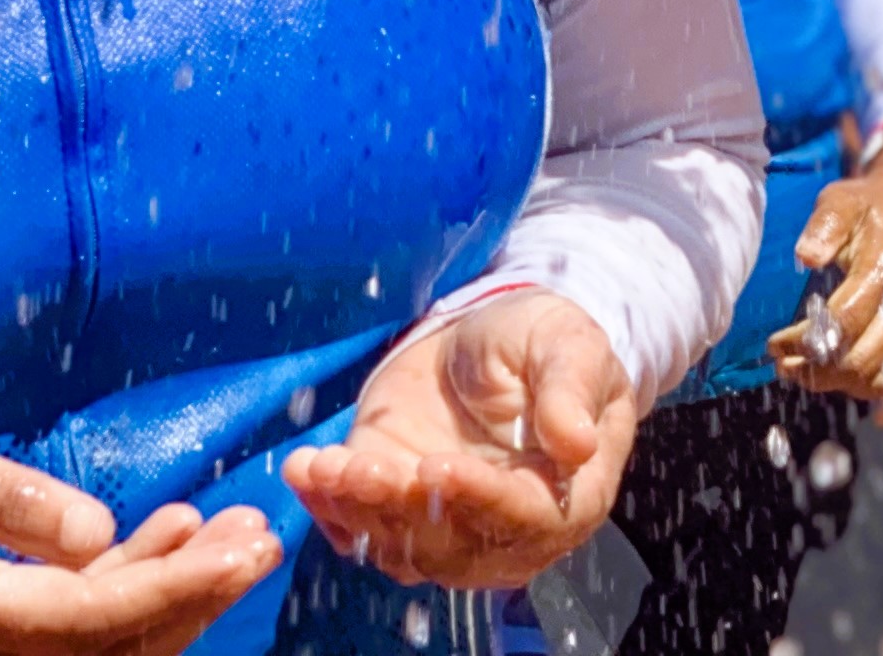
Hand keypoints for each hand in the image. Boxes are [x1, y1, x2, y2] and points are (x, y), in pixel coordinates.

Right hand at [0, 403, 281, 655]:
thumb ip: (0, 499)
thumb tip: (96, 537)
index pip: (84, 622)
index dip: (175, 591)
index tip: (245, 550)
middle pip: (101, 651)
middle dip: (192, 599)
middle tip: (260, 535)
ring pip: (89, 652)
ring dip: (166, 597)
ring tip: (224, 527)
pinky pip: (59, 638)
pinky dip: (121, 594)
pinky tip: (163, 536)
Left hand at [283, 294, 639, 592]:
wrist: (491, 335)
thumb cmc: (545, 343)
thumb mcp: (570, 345)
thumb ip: (572, 390)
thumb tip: (576, 443)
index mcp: (564, 497)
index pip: (523, 517)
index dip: (480, 499)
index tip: (437, 469)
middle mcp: (502, 528)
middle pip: (451, 545)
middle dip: (402, 510)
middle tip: (367, 467)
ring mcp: (441, 521)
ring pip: (397, 544)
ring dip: (357, 509)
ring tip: (326, 466)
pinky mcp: (390, 503)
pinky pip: (355, 525)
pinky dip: (326, 504)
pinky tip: (306, 469)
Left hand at [771, 147, 882, 422]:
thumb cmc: (872, 205)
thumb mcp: (842, 200)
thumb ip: (823, 225)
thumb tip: (805, 257)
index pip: (842, 324)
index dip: (802, 342)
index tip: (774, 344)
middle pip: (863, 360)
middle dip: (816, 370)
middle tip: (785, 365)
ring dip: (849, 388)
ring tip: (814, 376)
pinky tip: (879, 413)